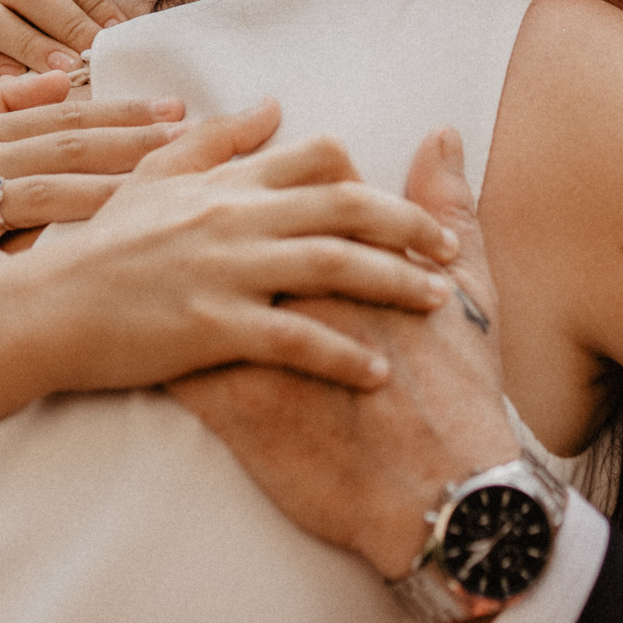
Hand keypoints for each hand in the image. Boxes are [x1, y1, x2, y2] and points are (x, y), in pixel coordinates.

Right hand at [0, 68, 186, 346]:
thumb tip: (58, 76)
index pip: (60, 119)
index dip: (121, 114)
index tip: (176, 109)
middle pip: (64, 151)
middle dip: (133, 143)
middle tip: (194, 139)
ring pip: (43, 201)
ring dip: (108, 197)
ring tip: (165, 198)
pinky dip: (40, 276)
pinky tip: (92, 281)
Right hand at [24, 103, 465, 394]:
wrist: (46, 310)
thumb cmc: (103, 246)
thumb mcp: (154, 175)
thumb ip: (218, 138)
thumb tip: (275, 103)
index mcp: (227, 182)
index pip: (320, 157)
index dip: (372, 177)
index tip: (411, 205)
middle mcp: (235, 217)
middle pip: (346, 207)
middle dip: (411, 225)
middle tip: (452, 251)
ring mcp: (225, 271)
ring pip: (334, 265)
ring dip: (396, 282)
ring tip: (437, 302)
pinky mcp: (211, 327)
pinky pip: (293, 338)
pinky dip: (341, 353)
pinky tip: (377, 370)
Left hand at [170, 128, 517, 584]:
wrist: (438, 487)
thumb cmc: (458, 392)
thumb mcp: (469, 287)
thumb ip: (451, 205)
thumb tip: (440, 135)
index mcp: (334, 254)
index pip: (286, 199)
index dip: (276, 195)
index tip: (272, 203)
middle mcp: (284, 288)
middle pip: (226, 240)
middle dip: (207, 233)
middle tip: (201, 237)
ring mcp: (251, 346)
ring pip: (191, 300)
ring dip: (176, 292)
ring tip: (161, 287)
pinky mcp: (230, 407)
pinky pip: (179, 376)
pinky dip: (165, 365)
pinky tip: (153, 363)